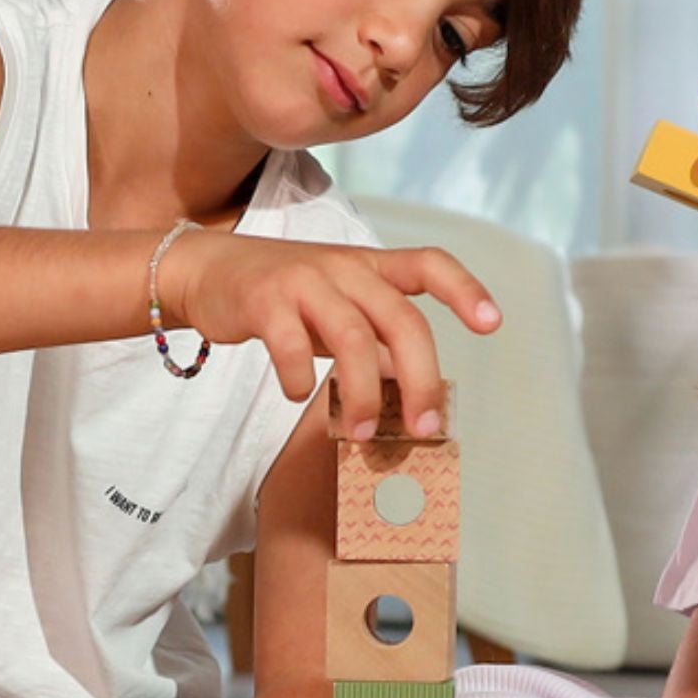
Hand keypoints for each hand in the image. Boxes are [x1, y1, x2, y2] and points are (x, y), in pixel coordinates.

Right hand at [160, 231, 500, 438]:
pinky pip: (289, 343)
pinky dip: (298, 377)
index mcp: (369, 266)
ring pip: (352, 337)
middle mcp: (344, 267)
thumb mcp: (337, 308)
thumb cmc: (282, 296)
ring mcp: (303, 280)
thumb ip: (375, 340)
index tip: (492, 324)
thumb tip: (414, 392)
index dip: (465, 290)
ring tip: (365, 433)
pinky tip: (295, 395)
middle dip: (421, 378)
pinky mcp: (263, 299)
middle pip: (400, 319)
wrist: (205, 269)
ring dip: (365, 392)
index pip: (429, 264)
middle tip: (425, 427)